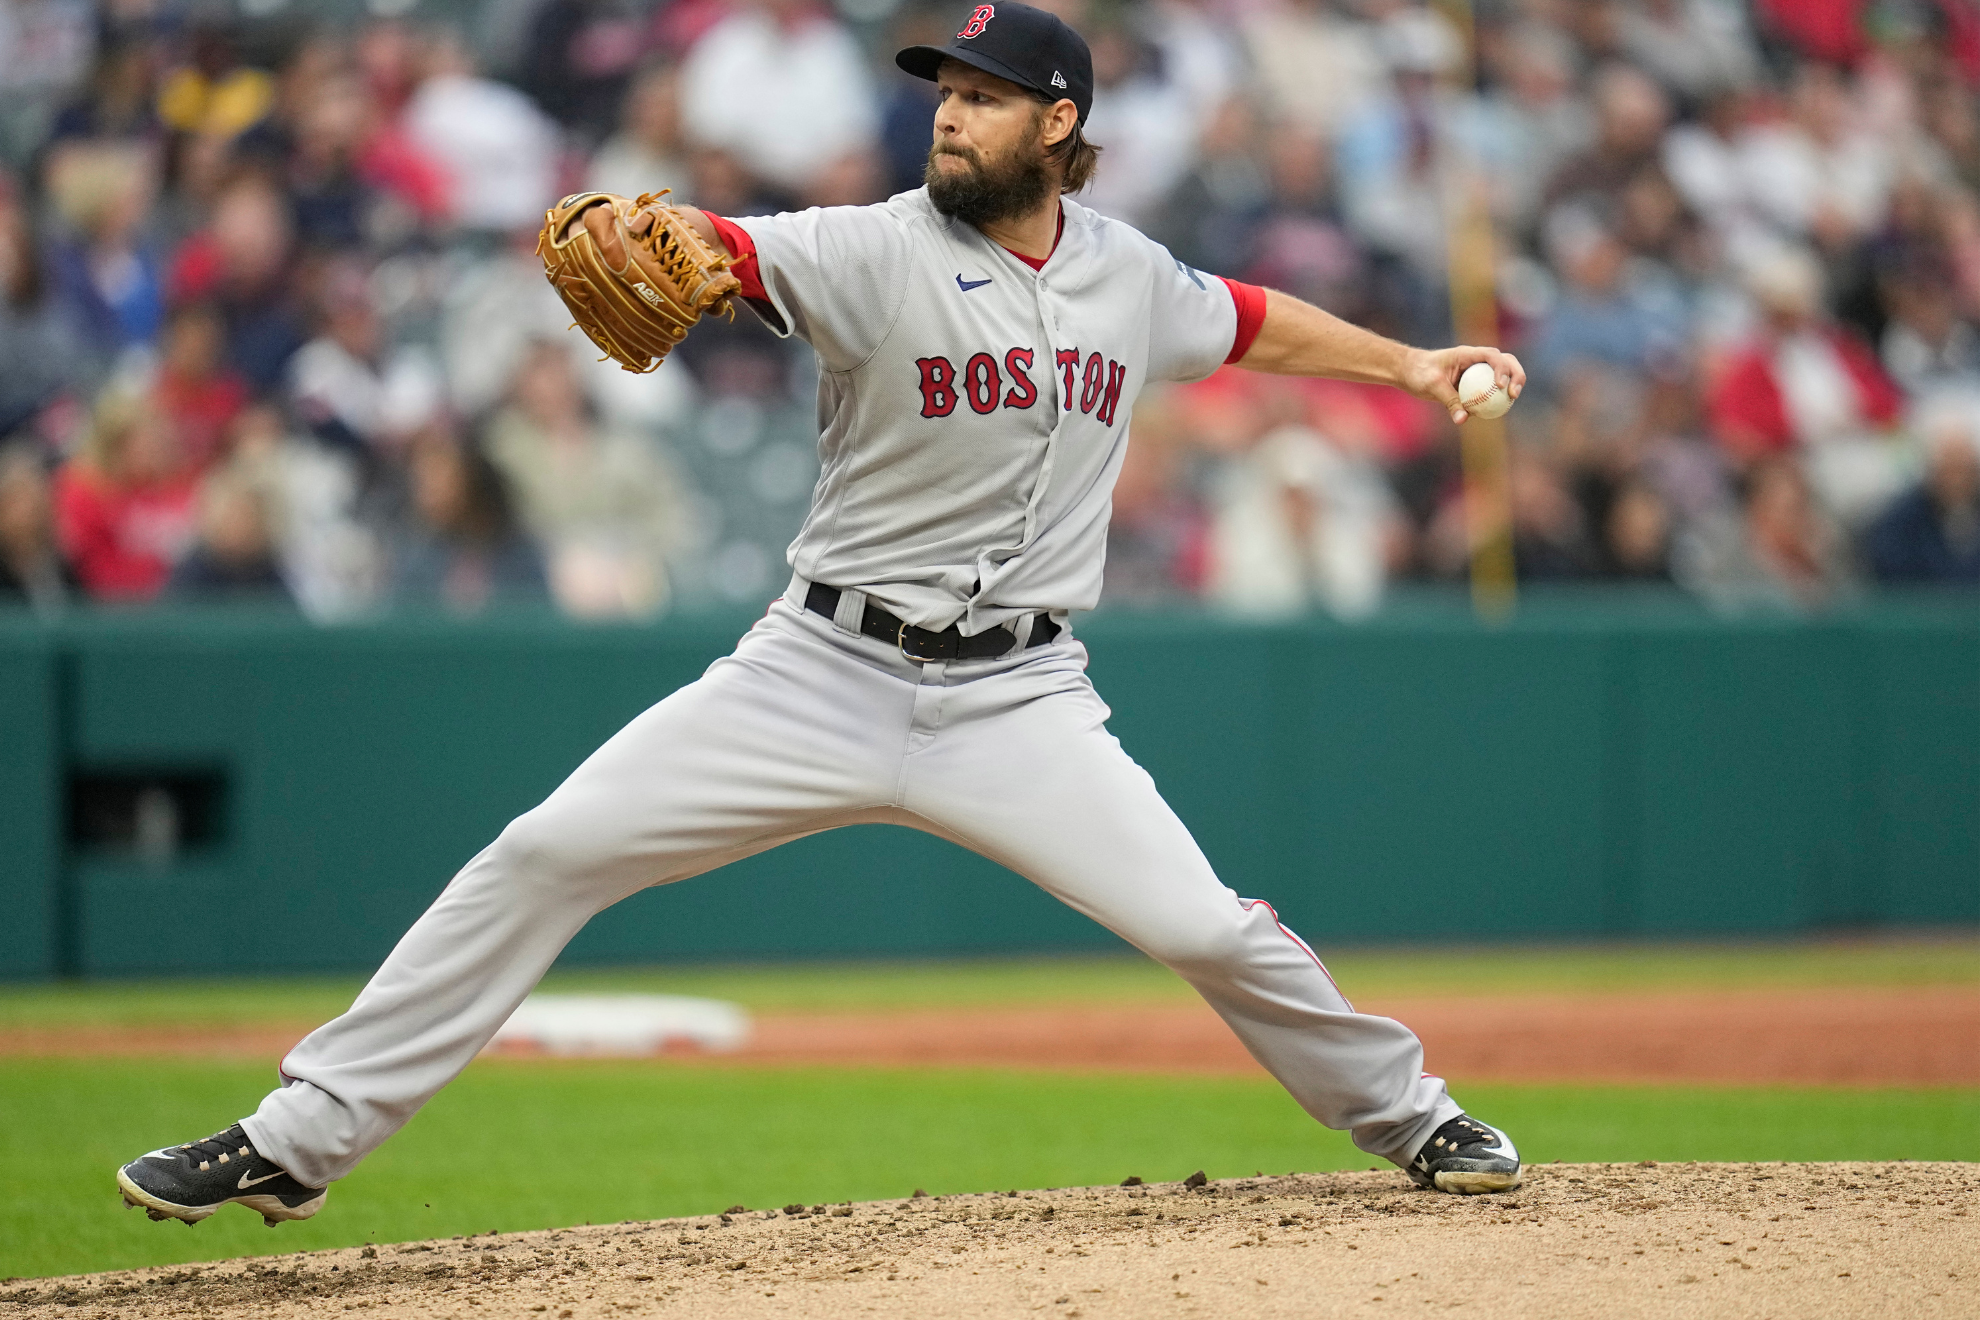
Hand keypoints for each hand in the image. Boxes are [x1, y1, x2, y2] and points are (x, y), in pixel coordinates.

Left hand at [1402, 345, 1525, 423]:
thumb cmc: (1418, 373)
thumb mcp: (1432, 386)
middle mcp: (1476, 360)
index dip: (1502, 368)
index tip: (1500, 386)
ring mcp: (1477, 371)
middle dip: (1516, 375)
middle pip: (1506, 361)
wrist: (1409, 372)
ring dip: (1512, 384)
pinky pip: (1490, 390)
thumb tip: (1462, 420)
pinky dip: (1496, 398)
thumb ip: (1449, 401)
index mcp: (1467, 354)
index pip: (1492, 356)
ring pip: (1502, 374)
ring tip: (1512, 400)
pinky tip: (1495, 411)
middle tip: (1514, 394)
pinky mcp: (1474, 383)